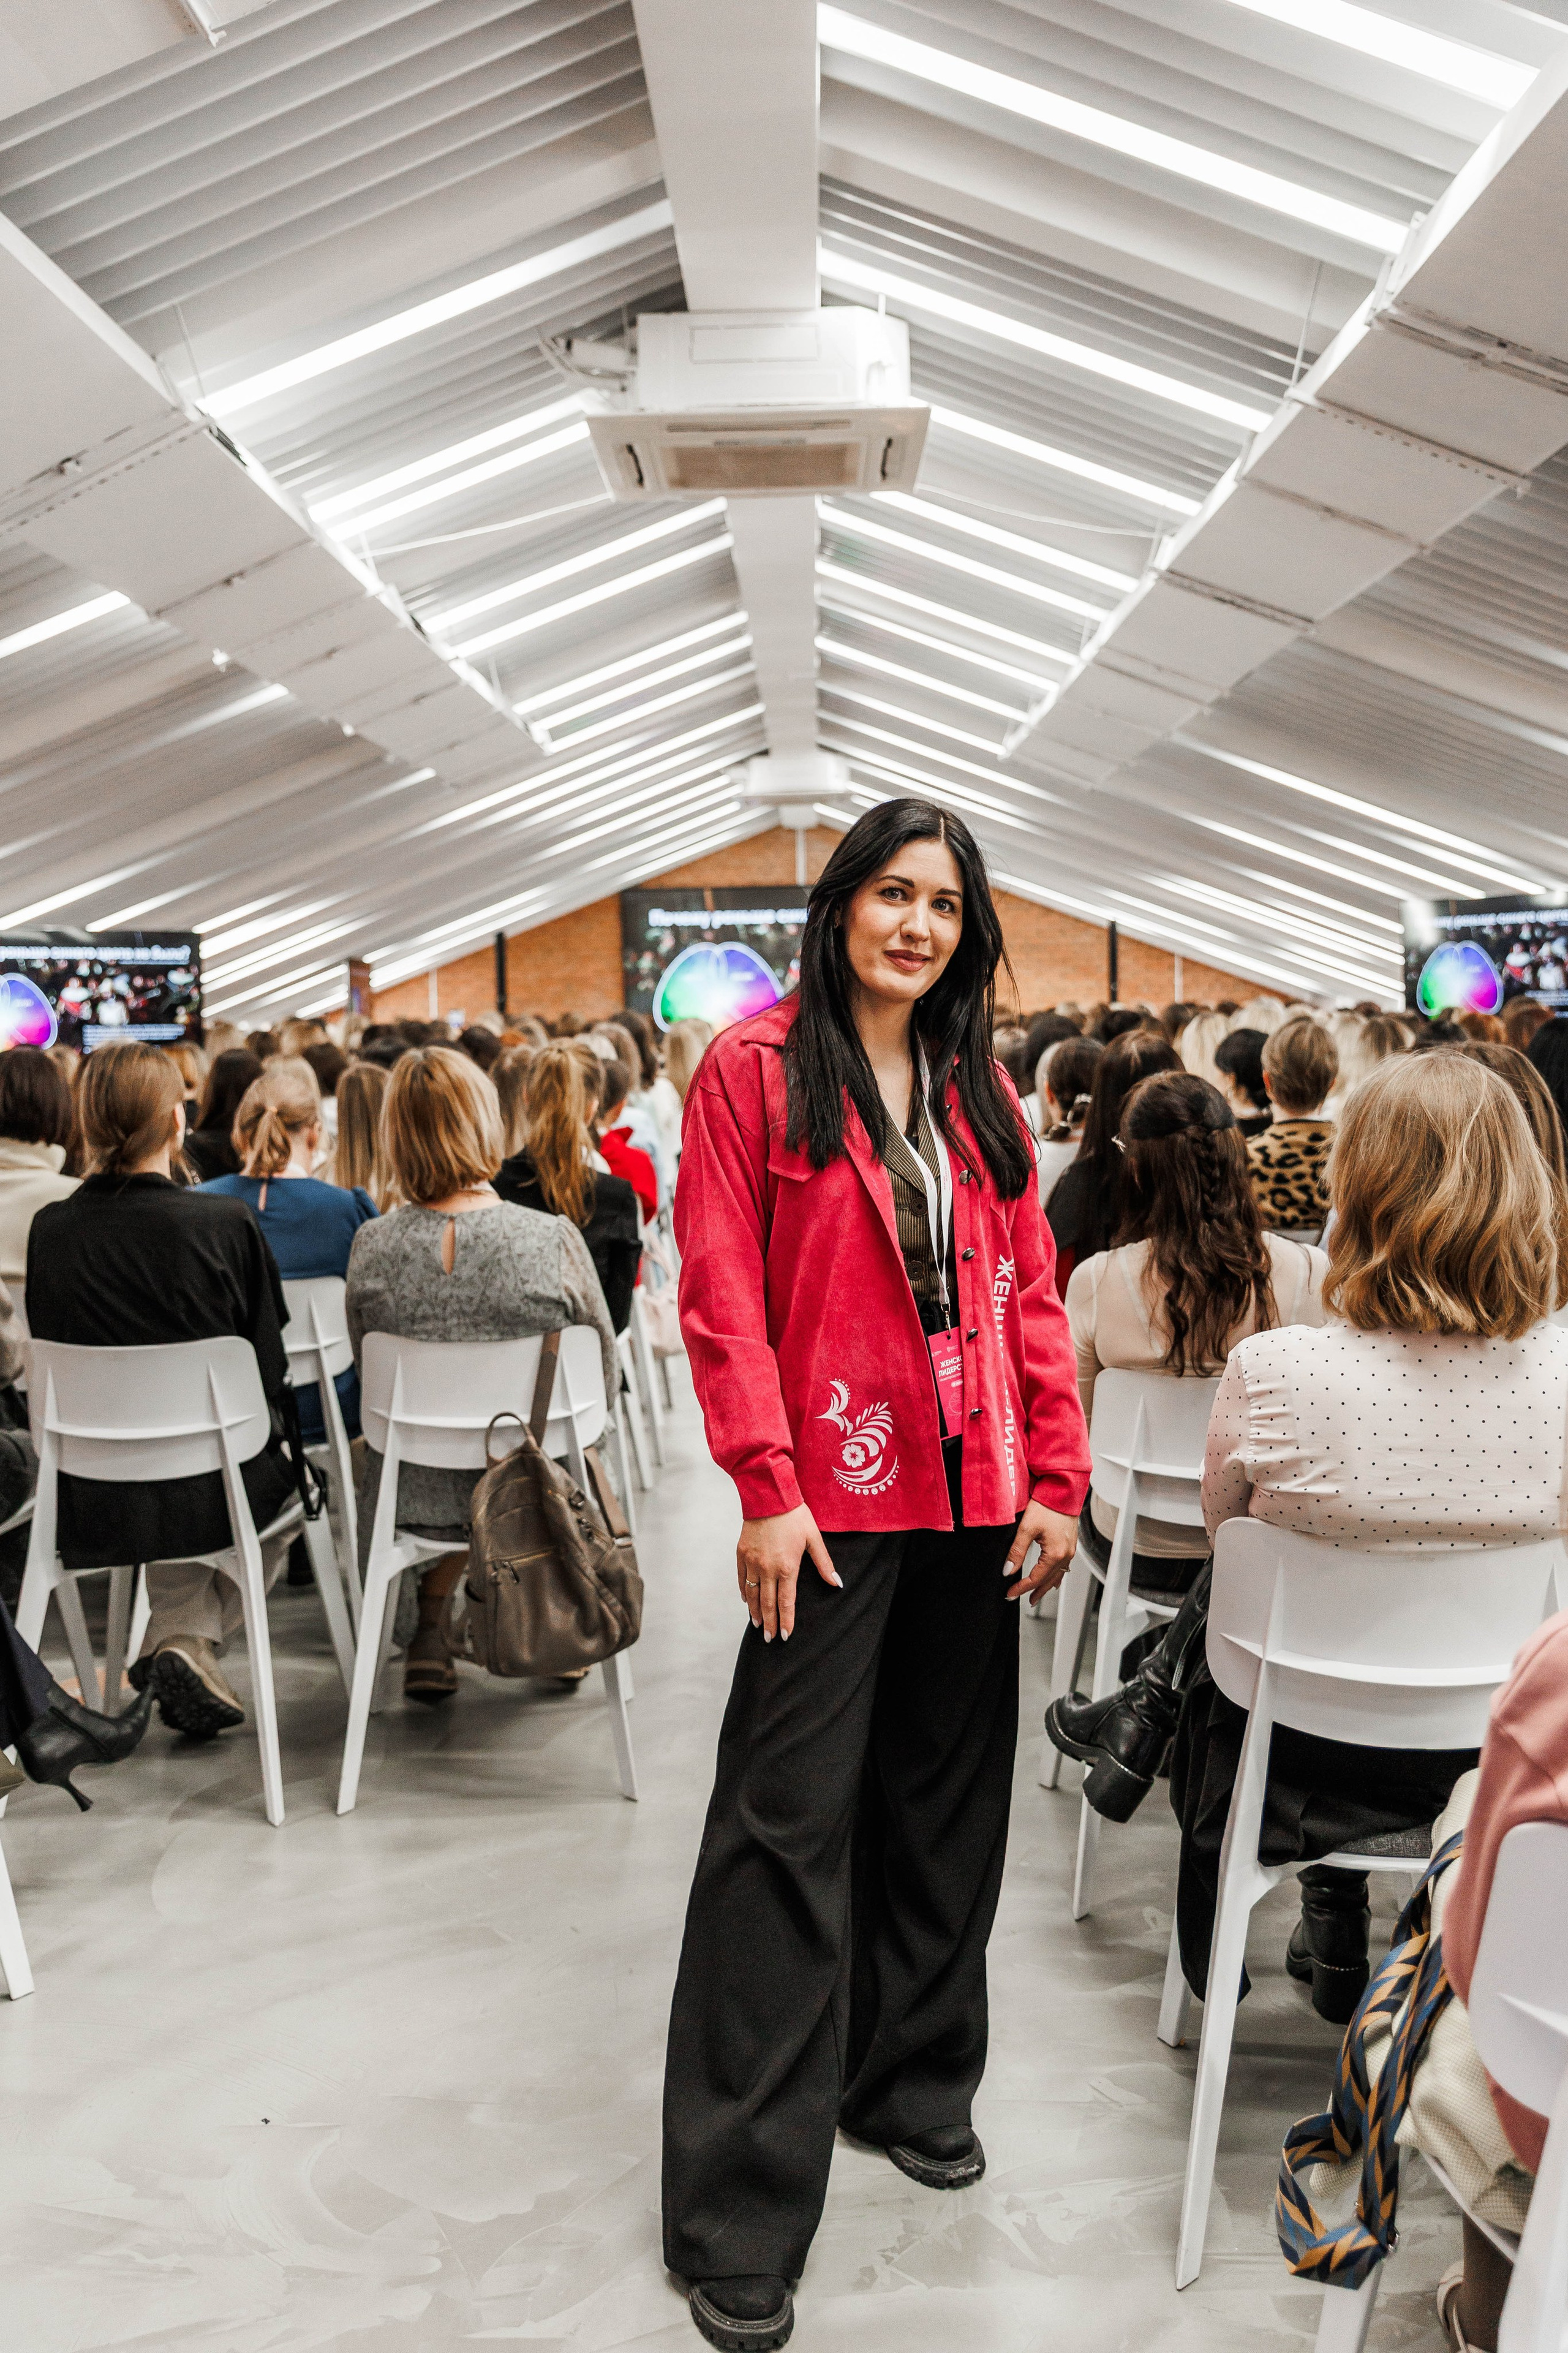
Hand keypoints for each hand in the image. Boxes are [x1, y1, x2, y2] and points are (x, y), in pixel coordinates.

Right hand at [737, 1504, 839, 1640]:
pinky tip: (747, 1602)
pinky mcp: (741, 1553)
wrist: (769, 1495)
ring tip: (757, 1626)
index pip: (786, 1602)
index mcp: (787, 1567)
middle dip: (769, 1623)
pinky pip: (742, 1579)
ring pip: (753, 1594)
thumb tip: (837, 1583)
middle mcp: (767, 1568)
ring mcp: (752, 1561)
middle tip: (769, 1639)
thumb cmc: (794, 1515)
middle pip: (768, 1603)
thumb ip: (824, 1564)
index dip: (786, 1621)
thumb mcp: (814, 1538)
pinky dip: (745, 1592)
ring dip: (755, 1612)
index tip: (785, 1635)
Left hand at [1004, 1500, 1079, 1603]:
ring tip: (1036, 1596)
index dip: (1021, 1588)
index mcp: (1055, 1554)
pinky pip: (1063, 1567)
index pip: (1035, 1578)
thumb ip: (1017, 1551)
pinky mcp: (1070, 1544)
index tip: (1009, 1594)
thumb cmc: (1047, 1506)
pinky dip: (1055, 1576)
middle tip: (1021, 1600)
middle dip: (1034, 1592)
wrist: (1063, 1490)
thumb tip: (1008, 1570)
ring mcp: (1070, 1550)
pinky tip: (1052, 1579)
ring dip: (1045, 1586)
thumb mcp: (1026, 1529)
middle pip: (1048, 1581)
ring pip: (1057, 1576)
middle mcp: (1066, 1555)